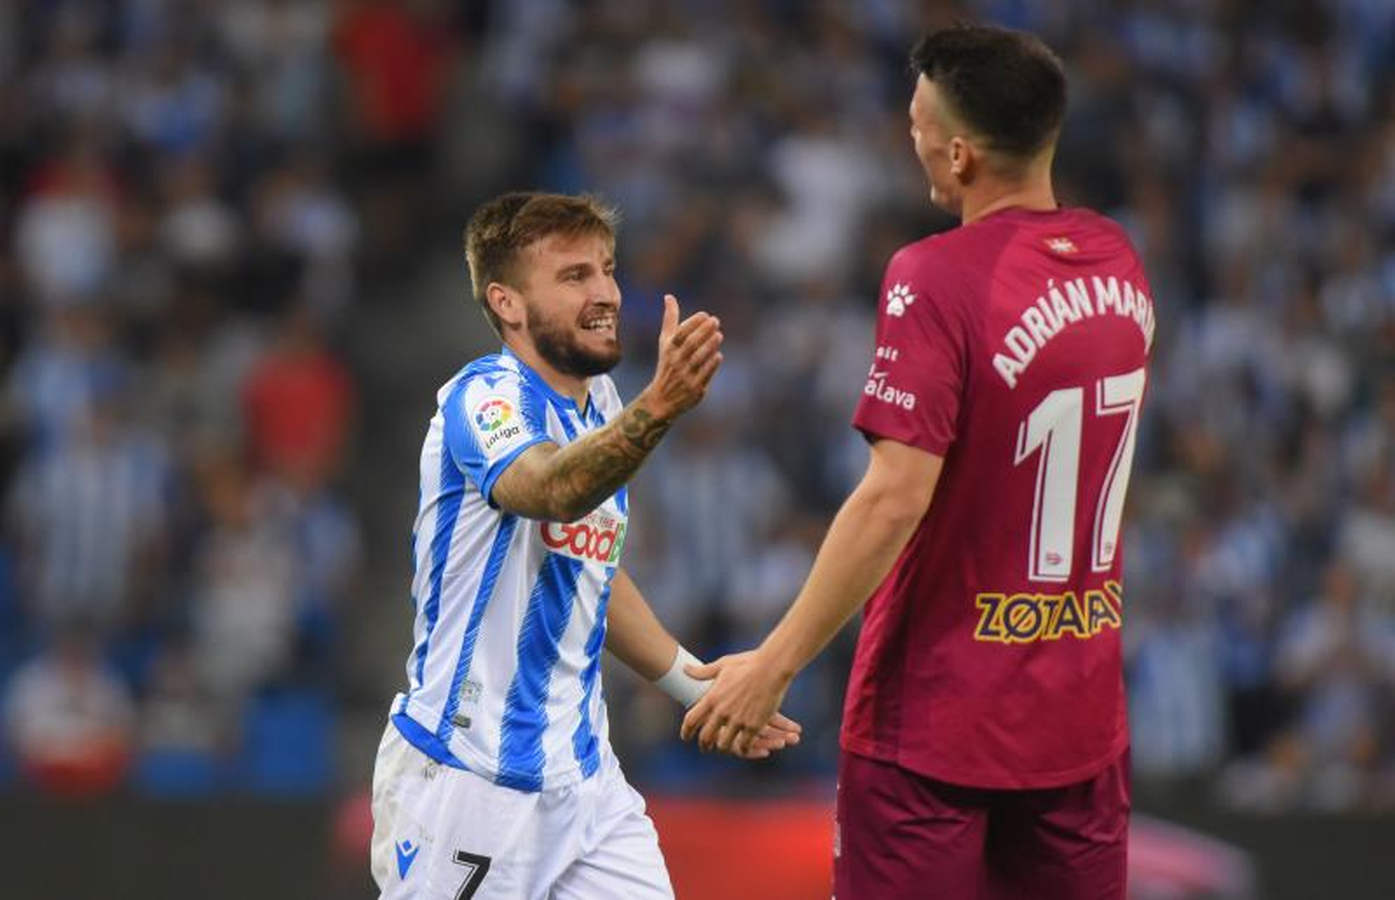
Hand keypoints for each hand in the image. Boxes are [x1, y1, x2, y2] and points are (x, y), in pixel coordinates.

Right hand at [641, 294, 722, 419]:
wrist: (662, 398)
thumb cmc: (667, 364)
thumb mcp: (665, 343)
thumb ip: (670, 320)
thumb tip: (669, 296)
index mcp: (669, 349)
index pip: (680, 333)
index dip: (693, 323)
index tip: (705, 314)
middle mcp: (676, 362)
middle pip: (691, 344)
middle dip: (703, 331)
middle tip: (715, 321)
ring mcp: (686, 376)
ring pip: (699, 359)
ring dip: (710, 346)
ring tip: (719, 334)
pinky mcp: (695, 388)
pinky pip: (705, 374)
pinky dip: (712, 364)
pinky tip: (718, 355)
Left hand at [680, 650, 794, 755]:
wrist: (772, 668)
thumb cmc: (748, 663)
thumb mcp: (723, 665)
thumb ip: (703, 672)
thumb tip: (685, 669)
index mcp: (712, 697)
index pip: (691, 719)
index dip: (686, 731)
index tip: (685, 737)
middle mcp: (722, 711)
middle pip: (706, 737)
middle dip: (704, 745)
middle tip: (706, 748)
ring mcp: (738, 720)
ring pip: (724, 744)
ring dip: (724, 747)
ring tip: (725, 747)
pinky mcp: (753, 725)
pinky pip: (744, 745)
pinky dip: (743, 749)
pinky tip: (744, 747)